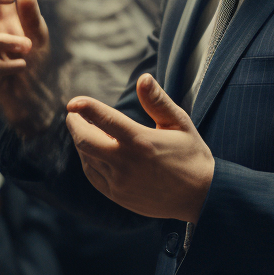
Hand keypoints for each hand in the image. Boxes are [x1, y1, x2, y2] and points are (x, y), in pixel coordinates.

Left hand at [65, 74, 214, 222]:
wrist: (200, 196)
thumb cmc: (191, 154)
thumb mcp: (179, 123)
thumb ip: (158, 101)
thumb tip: (143, 78)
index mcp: (142, 141)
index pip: (105, 119)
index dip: (85, 107)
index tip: (74, 102)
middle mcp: (127, 163)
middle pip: (86, 141)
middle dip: (75, 125)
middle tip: (73, 114)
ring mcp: (120, 182)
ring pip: (87, 158)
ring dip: (81, 141)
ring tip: (84, 129)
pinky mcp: (118, 195)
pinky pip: (93, 175)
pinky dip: (87, 160)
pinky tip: (91, 151)